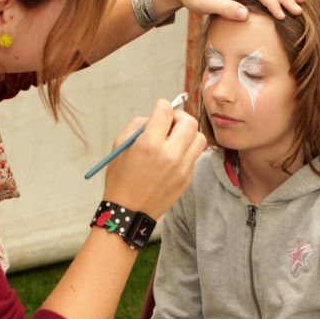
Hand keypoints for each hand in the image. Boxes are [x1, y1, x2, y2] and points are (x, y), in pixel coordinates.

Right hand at [102, 99, 205, 218]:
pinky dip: (185, 151)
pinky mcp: (187, 178)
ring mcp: (181, 168)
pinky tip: (172, 157)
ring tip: (174, 140)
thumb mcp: (120, 146)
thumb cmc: (120, 178)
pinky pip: (194, 156)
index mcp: (149, 145)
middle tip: (169, 123)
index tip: (159, 111)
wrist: (128, 212)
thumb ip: (138, 125)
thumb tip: (155, 116)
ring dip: (187, 134)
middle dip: (179, 117)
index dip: (161, 106)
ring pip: (199, 138)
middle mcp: (169, 155)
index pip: (166, 111)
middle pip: (189, 121)